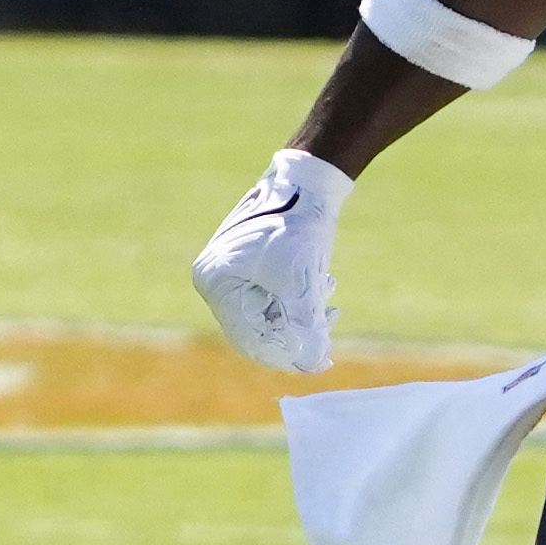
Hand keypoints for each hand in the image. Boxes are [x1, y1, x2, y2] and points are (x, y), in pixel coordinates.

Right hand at [190, 146, 351, 372]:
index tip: (319, 360)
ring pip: (269, 312)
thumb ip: (306, 326)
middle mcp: (216, 278)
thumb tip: (314, 363)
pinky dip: (299, 299)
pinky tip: (325, 286)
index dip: (285, 354)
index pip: (248, 337)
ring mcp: (232, 270)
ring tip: (331, 305)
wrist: (308, 181)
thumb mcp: (302, 283)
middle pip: (258, 328)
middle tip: (328, 336)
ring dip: (302, 316)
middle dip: (296, 334)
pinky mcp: (251, 263)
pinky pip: (273, 295)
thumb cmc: (297, 227)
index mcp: (215, 281)